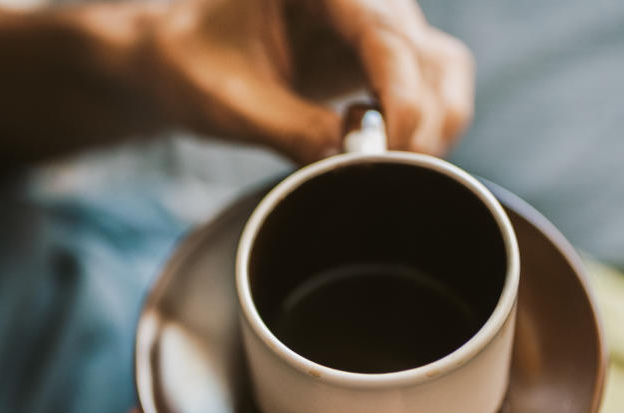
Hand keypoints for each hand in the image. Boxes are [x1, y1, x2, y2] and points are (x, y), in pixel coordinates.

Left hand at [141, 0, 475, 160]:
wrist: (180, 57)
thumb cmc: (190, 63)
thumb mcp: (229, 100)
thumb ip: (290, 129)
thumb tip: (352, 169)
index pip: (386, 35)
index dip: (402, 98)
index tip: (389, 152)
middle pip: (429, 57)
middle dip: (421, 122)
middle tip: (388, 174)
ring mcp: (376, 26)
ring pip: (444, 71)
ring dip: (434, 126)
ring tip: (391, 169)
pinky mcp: (379, 58)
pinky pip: (430, 88)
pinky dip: (424, 128)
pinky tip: (385, 155)